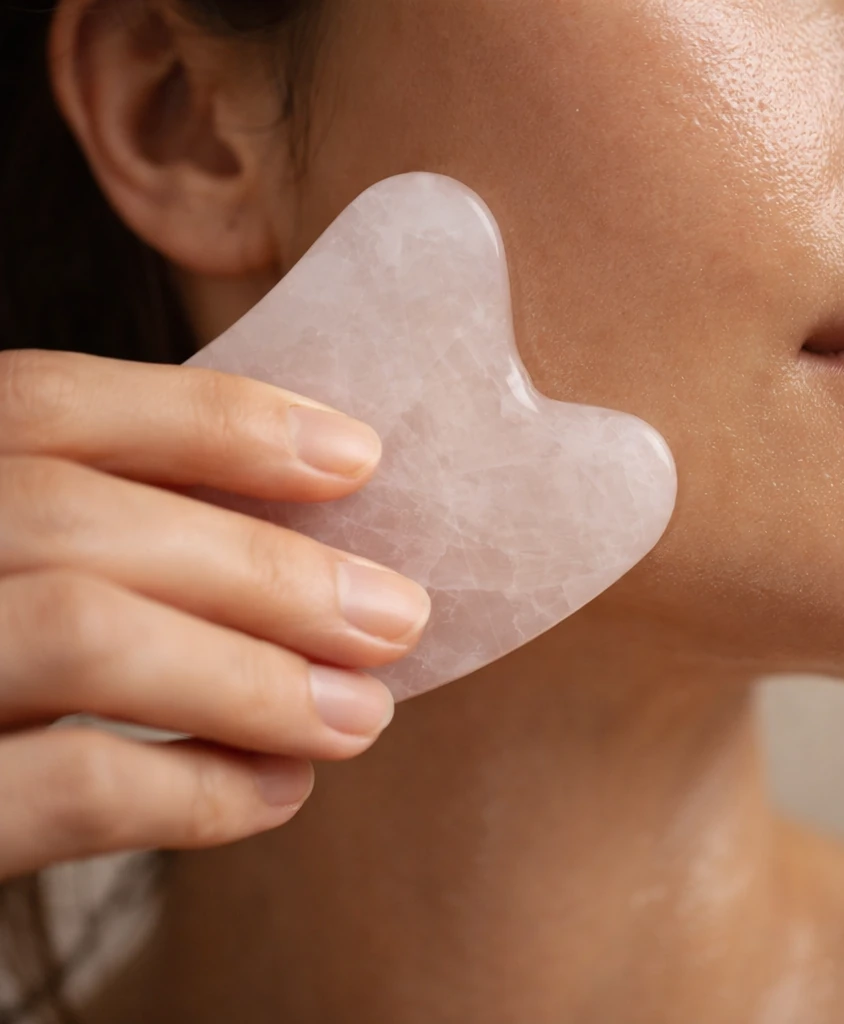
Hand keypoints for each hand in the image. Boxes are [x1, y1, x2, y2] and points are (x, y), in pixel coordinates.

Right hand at [0, 349, 430, 880]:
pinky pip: (69, 789)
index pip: (50, 404)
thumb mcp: (25, 572)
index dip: (214, 420)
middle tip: (400, 617)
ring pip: (85, 634)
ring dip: (259, 680)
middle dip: (268, 571)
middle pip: (77, 517)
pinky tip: (279, 790)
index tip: (358, 456)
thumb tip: (311, 551)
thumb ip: (112, 539)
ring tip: (363, 715)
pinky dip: (200, 791)